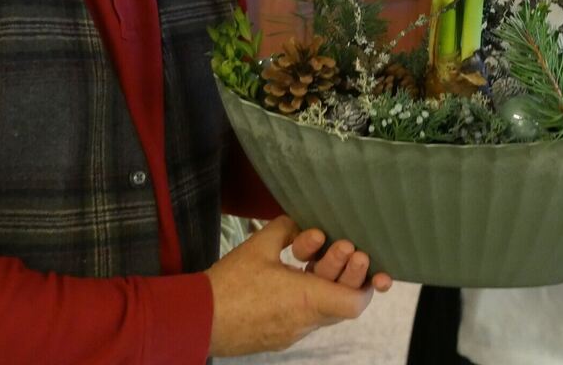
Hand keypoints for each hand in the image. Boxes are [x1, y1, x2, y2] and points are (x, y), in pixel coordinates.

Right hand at [206, 215, 391, 356]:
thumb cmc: (230, 283)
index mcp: (306, 299)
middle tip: (344, 247)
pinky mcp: (279, 336)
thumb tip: (299, 225)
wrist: (198, 319)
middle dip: (347, 274)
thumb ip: (285, 229)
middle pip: (343, 305)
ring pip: (325, 311)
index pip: (354, 302)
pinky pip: (306, 318)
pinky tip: (298, 277)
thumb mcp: (259, 246)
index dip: (364, 282)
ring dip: (327, 284)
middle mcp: (305, 321)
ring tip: (316, 258)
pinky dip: (310, 297)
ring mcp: (292, 333)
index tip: (356, 256)